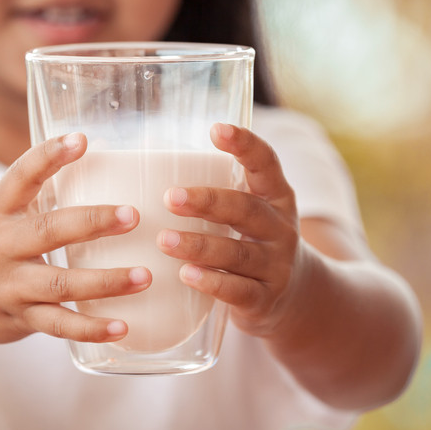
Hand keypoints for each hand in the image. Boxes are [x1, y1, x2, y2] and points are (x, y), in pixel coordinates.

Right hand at [0, 133, 149, 348]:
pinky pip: (60, 325)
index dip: (47, 157)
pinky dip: (92, 328)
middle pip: (48, 231)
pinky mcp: (22, 318)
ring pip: (60, 284)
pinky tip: (123, 327)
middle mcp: (0, 246)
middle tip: (133, 215)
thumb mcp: (5, 214)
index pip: (20, 177)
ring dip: (105, 281)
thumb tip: (106, 152)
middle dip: (93, 222)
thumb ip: (44, 191)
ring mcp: (11, 285)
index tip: (80, 140)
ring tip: (144, 276)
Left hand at [156, 123, 308, 336]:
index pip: (266, 163)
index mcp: (276, 197)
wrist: (297, 299)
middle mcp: (281, 228)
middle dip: (208, 202)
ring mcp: (276, 266)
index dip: (245, 145)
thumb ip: (214, 190)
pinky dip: (212, 283)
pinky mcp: (264, 300)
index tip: (216, 129)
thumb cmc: (252, 242)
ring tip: (164, 240)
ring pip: (237, 253)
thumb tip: (133, 158)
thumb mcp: (247, 214)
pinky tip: (186, 275)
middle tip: (170, 197)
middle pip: (245, 209)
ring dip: (199, 245)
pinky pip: (238, 290)